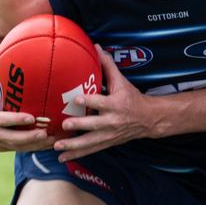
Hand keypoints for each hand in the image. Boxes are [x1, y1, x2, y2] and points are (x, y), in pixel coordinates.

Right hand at [0, 62, 55, 151]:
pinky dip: (35, 147)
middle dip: (27, 137)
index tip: (31, 117)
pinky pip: (19, 148)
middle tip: (45, 133)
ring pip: (16, 146)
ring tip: (52, 140)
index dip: (14, 120)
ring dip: (34, 145)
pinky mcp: (3, 144)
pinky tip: (50, 143)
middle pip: (9, 138)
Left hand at [54, 45, 153, 161]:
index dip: (90, 100)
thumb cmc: (132, 97)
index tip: (77, 98)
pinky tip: (62, 158)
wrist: (148, 119)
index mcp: (116, 104)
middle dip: (80, 125)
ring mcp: (109, 135)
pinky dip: (76, 155)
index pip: (101, 102)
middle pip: (94, 125)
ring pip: (90, 142)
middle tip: (65, 124)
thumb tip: (96, 46)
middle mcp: (112, 121)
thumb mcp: (122, 81)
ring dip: (74, 145)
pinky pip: (90, 150)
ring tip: (57, 146)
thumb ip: (108, 65)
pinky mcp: (106, 143)